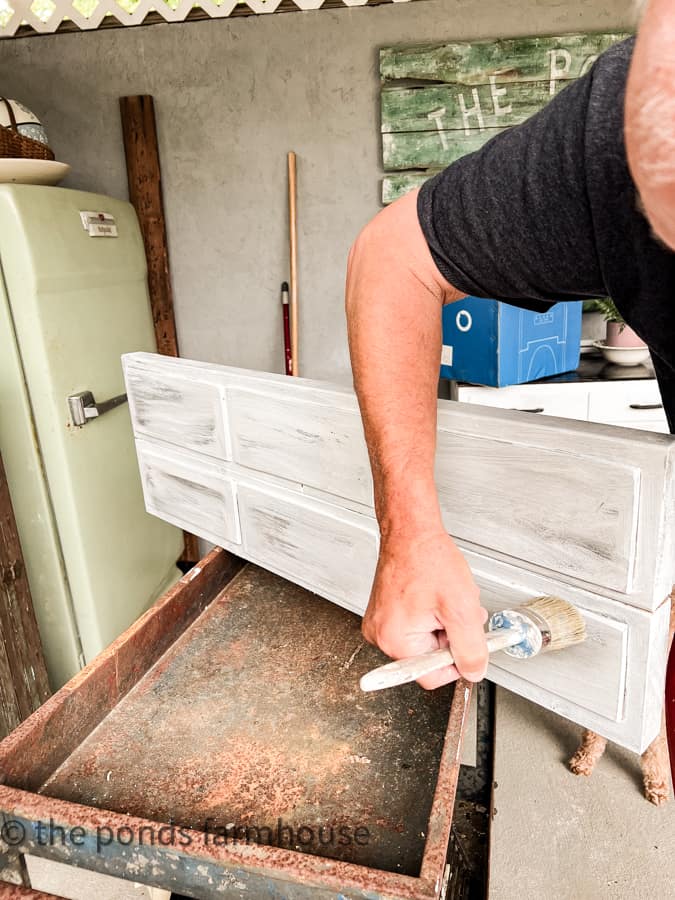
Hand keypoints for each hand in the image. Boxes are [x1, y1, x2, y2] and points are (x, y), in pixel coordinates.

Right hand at [362, 529, 487, 687]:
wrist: (411, 532)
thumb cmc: (427, 560)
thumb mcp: (461, 609)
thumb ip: (471, 648)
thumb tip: (473, 673)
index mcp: (395, 640)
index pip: (430, 676)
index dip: (456, 662)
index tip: (466, 641)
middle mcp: (380, 635)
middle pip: (426, 657)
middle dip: (450, 637)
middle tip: (456, 610)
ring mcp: (380, 623)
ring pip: (423, 641)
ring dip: (442, 624)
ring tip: (445, 598)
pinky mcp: (384, 612)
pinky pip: (413, 627)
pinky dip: (430, 616)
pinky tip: (433, 596)